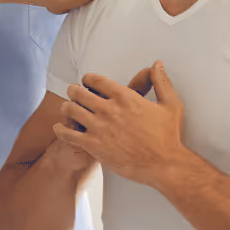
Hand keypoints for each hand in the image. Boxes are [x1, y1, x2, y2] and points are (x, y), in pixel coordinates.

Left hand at [55, 63, 186, 185]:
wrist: (164, 164)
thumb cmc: (168, 136)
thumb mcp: (170, 104)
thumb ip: (160, 81)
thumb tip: (157, 64)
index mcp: (125, 97)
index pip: (96, 80)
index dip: (88, 79)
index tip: (86, 81)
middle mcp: (109, 109)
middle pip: (79, 92)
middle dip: (74, 91)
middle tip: (73, 93)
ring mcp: (99, 127)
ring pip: (71, 110)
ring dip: (67, 107)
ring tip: (67, 108)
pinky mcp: (93, 145)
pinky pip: (68, 134)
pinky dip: (61, 129)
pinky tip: (59, 128)